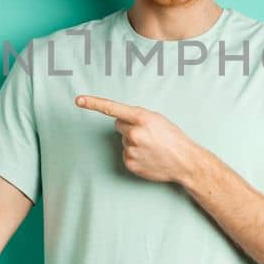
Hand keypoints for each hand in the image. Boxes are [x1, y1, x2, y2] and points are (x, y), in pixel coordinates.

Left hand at [76, 95, 205, 183]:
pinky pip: (125, 154)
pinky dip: (135, 155)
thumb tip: (120, 120)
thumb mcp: (157, 119)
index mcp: (141, 118)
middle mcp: (133, 133)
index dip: (93, 103)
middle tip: (148, 135)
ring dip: (134, 142)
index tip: (78, 100)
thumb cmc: (173, 138)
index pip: (112, 108)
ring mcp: (130, 149)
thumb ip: (137, 116)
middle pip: (118, 125)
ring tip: (151, 147)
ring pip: (123, 141)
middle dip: (129, 127)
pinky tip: (148, 157)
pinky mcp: (129, 163)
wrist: (184, 161)